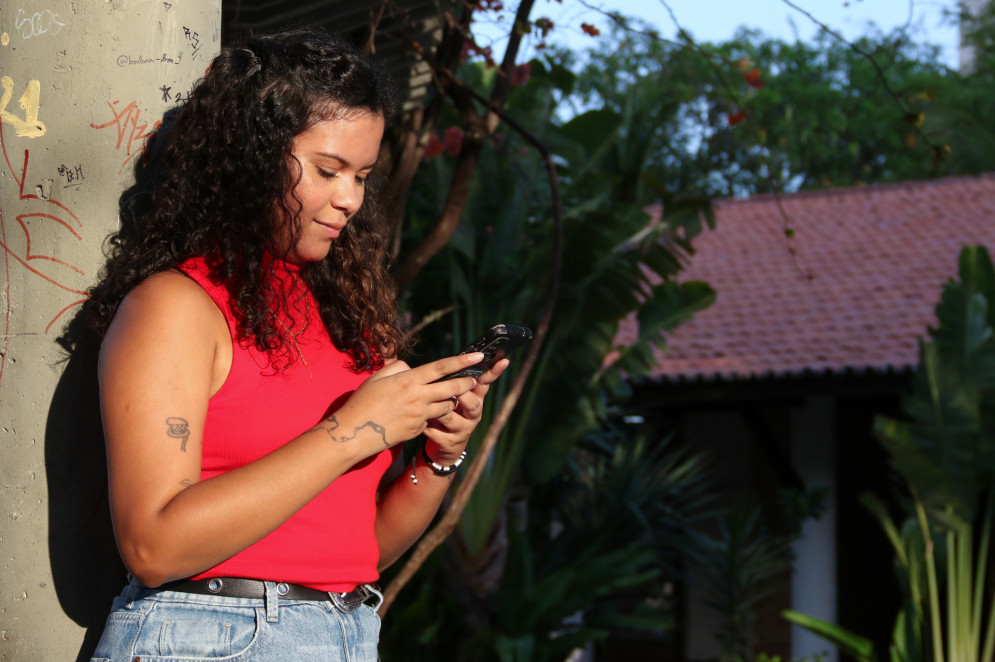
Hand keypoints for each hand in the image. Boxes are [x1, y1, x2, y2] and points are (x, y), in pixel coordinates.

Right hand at [323, 353, 486, 457]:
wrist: (354, 433)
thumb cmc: (363, 402)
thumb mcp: (378, 377)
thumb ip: (398, 368)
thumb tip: (413, 368)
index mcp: (408, 380)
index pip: (441, 367)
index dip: (461, 361)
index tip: (477, 356)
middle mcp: (418, 397)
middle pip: (452, 388)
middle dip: (466, 383)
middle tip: (473, 380)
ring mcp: (419, 415)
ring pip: (446, 406)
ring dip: (449, 401)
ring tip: (446, 397)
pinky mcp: (418, 430)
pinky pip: (431, 420)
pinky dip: (431, 415)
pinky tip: (421, 414)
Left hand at [424, 358, 509, 464]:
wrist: (445, 444)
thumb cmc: (448, 411)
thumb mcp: (453, 394)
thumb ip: (451, 378)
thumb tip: (447, 357)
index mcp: (475, 397)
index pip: (486, 382)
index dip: (494, 371)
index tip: (503, 360)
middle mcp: (473, 413)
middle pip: (472, 402)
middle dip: (461, 394)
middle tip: (451, 388)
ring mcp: (464, 429)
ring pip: (452, 417)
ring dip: (438, 410)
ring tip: (428, 405)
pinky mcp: (451, 441)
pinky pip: (438, 432)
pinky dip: (428, 426)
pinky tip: (422, 423)